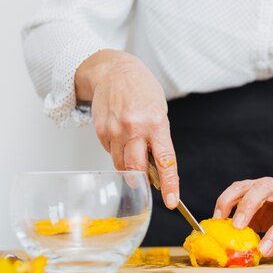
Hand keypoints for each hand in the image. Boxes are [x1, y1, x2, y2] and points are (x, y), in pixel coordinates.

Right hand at [75, 49, 179, 208]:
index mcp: (157, 123)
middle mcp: (135, 128)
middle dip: (142, 181)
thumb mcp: (160, 111)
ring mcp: (115, 131)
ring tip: (134, 152)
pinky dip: (118, 152)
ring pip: (122, 165)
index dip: (170, 185)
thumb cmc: (142, 90)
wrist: (114, 70)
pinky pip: (111, 153)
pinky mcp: (101, 131)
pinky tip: (121, 138)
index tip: (172, 202)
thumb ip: (159, 139)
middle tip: (146, 184)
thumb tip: (157, 168)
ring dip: (129, 168)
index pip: (166, 161)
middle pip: (137, 169)